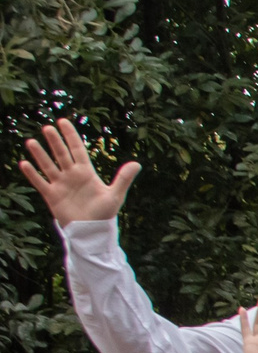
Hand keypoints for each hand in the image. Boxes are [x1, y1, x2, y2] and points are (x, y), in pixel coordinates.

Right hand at [19, 120, 137, 222]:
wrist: (92, 232)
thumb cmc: (104, 214)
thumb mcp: (115, 195)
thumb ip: (124, 179)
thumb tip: (137, 164)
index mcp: (86, 172)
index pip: (77, 149)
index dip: (71, 136)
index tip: (63, 121)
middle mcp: (71, 175)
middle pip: (61, 154)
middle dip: (55, 141)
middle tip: (47, 128)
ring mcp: (60, 184)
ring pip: (48, 166)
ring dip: (40, 155)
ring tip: (32, 142)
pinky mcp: (52, 196)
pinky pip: (40, 183)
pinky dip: (32, 174)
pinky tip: (24, 164)